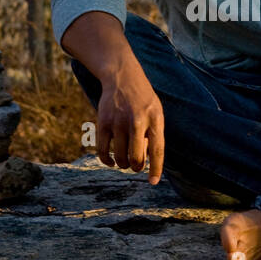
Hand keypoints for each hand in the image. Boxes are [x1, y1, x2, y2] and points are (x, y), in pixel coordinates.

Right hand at [96, 57, 164, 183]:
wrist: (122, 77)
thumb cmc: (142, 99)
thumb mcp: (156, 112)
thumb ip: (153, 134)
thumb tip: (145, 161)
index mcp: (155, 119)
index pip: (157, 150)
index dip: (156, 169)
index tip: (153, 182)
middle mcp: (137, 121)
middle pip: (136, 158)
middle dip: (136, 167)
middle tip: (136, 166)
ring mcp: (118, 121)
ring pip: (120, 157)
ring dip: (123, 164)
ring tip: (125, 161)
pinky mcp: (103, 122)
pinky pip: (103, 151)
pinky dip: (107, 161)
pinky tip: (111, 161)